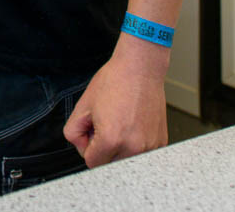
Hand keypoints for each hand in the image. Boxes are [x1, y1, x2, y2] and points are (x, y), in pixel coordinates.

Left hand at [61, 40, 170, 166]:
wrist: (140, 69)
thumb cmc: (114, 82)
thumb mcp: (82, 105)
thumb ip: (73, 132)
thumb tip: (82, 146)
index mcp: (111, 139)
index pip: (93, 163)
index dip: (88, 147)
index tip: (92, 133)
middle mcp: (133, 147)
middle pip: (109, 164)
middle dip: (103, 149)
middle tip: (105, 125)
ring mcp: (149, 146)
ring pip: (126, 160)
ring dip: (119, 148)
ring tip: (120, 124)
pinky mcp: (160, 143)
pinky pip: (141, 154)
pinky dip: (134, 144)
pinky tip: (132, 125)